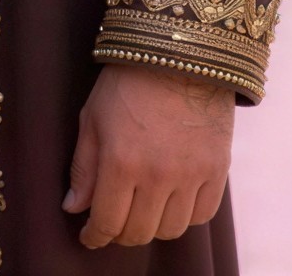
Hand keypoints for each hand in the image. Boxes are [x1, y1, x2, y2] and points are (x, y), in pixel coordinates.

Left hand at [65, 63, 233, 248]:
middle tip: (112, 222)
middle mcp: (159, 177)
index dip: (95, 236)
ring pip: (172, 229)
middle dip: (120, 234)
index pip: (108, 222)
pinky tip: (170, 202)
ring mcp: (192, 176)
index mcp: (121, 163)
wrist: (179, 54)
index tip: (88, 237)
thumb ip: (84, 167)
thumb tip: (74, 207)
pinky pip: (202, 215)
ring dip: (152, 227)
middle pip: (140, 232)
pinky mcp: (218, 171)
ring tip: (141, 210)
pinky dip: (184, 217)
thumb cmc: (126, 83)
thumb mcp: (92, 119)